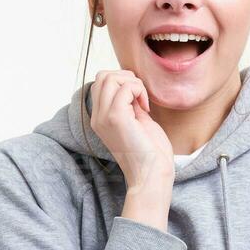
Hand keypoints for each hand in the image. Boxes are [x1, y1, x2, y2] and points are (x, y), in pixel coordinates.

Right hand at [89, 70, 172, 191]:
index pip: (100, 83)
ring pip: (110, 77)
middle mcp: (97, 117)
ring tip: (143, 101)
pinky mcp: (116, 118)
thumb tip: (132, 85)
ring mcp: (104, 117)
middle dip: (126, 78)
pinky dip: (139, 90)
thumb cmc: (149, 152)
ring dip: (133, 83)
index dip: (122, 82)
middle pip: (102, 76)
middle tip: (141, 97)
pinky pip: (125, 87)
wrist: (151, 174)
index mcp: (100, 118)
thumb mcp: (136, 121)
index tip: (138, 99)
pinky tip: (147, 108)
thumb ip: (130, 104)